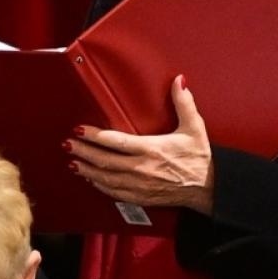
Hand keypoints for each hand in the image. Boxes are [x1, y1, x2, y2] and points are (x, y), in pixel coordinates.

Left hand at [69, 76, 214, 212]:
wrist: (208, 186)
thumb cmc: (200, 157)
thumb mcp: (194, 126)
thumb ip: (184, 102)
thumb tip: (179, 81)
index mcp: (152, 149)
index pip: (116, 142)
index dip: (96, 136)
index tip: (80, 130)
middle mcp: (142, 168)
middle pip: (105, 161)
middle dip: (84, 152)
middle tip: (69, 144)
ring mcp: (140, 185)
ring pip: (106, 179)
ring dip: (87, 170)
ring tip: (73, 162)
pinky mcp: (142, 197)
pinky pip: (115, 193)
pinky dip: (100, 186)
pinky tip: (91, 179)